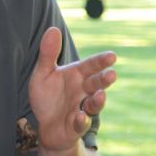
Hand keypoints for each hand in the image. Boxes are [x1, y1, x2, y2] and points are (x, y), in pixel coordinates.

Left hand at [28, 27, 116, 151]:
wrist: (44, 126)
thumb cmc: (47, 97)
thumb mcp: (43, 74)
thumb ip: (48, 54)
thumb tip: (53, 29)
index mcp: (77, 75)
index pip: (91, 66)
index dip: (101, 61)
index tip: (112, 56)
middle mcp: (83, 91)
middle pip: (97, 84)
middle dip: (104, 80)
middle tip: (111, 74)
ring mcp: (82, 109)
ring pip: (94, 104)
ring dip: (98, 100)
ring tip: (100, 95)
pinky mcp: (76, 127)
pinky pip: (81, 124)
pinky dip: (82, 121)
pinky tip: (80, 116)